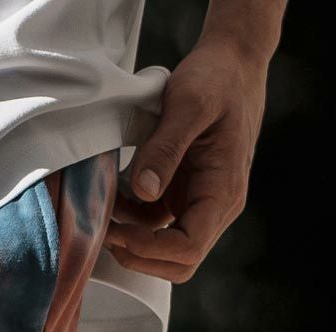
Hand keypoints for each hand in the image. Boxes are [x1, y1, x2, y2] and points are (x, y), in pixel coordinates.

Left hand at [106, 34, 271, 283]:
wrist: (233, 63)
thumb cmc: (216, 79)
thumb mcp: (188, 103)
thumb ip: (165, 148)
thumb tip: (144, 190)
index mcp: (223, 192)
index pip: (189, 248)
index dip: (151, 250)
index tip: (120, 232)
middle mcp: (216, 206)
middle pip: (179, 263)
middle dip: (140, 256)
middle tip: (105, 233)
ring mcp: (199, 203)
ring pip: (165, 249)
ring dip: (132, 241)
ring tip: (102, 215)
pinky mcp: (183, 195)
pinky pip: (156, 224)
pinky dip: (132, 221)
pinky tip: (113, 200)